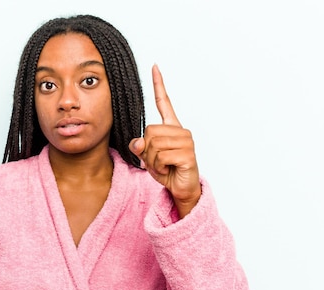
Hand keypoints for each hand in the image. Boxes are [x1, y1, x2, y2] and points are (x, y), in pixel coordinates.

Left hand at [129, 64, 200, 217]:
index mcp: (171, 127)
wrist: (181, 188)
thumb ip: (140, 147)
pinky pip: (161, 157)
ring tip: (164, 165)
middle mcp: (180, 131)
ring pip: (153, 145)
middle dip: (147, 150)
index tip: (154, 67)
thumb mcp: (148, 157)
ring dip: (152, 161)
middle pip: (149, 131)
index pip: (164, 102)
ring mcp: (186, 142)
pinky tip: (168, 170)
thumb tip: (137, 143)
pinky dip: (159, 167)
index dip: (159, 85)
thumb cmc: (167, 170)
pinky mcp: (187, 154)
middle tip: (157, 161)